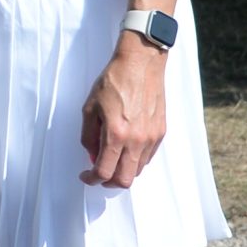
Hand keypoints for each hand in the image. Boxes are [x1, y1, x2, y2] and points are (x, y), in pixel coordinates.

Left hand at [79, 39, 166, 187]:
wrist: (141, 63)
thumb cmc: (114, 81)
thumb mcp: (90, 107)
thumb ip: (89, 136)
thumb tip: (92, 155)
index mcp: (116, 134)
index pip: (104, 171)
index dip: (91, 179)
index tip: (86, 176)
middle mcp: (136, 140)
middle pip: (124, 180)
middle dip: (108, 182)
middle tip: (98, 174)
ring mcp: (151, 137)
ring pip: (137, 170)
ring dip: (122, 171)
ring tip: (112, 158)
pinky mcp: (160, 132)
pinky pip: (147, 157)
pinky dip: (135, 160)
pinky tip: (126, 148)